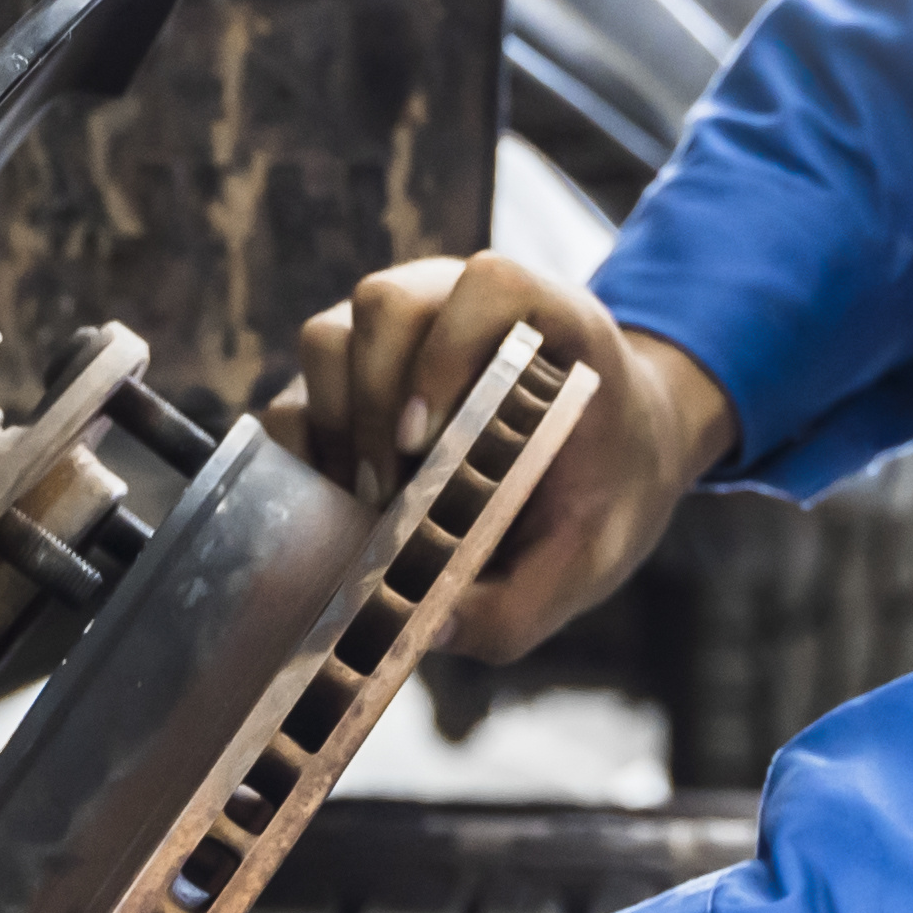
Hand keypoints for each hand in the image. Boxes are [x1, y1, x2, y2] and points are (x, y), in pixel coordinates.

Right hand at [288, 250, 735, 661]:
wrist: (614, 461)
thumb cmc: (605, 495)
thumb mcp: (590, 560)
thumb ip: (524, 601)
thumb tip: (431, 628)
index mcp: (549, 321)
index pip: (490, 284)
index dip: (450, 348)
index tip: (430, 438)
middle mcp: (462, 305)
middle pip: (386, 306)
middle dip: (374, 406)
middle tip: (392, 496)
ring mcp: (401, 335)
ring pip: (330, 337)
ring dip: (333, 423)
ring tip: (367, 501)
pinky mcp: (355, 378)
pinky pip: (297, 390)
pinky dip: (303, 447)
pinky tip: (340, 504)